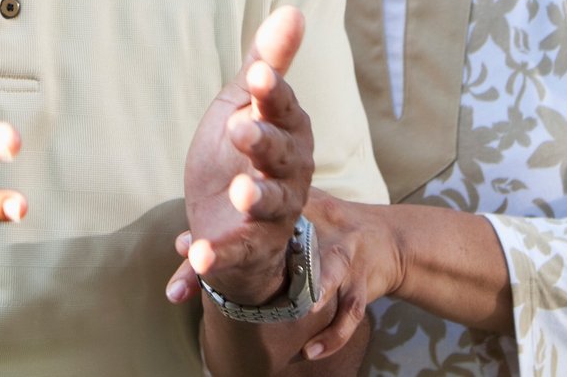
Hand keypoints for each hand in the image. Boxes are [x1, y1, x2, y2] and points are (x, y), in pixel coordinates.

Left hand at [166, 190, 399, 361]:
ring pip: (329, 276)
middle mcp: (317, 233)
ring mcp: (343, 259)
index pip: (253, 222)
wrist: (386, 240)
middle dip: (257, 260)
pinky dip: (332, 335)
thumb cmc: (326, 227)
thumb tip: (180, 243)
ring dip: (315, 290)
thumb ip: (237, 233)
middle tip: (224, 272)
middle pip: (284, 248)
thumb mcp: (288, 221)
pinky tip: (310, 352)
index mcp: (293, 215)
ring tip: (302, 306)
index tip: (183, 250)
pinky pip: (349, 314)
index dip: (218, 239)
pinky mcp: (362, 285)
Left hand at [180, 6, 314, 305]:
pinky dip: (216, 259)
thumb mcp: (246, 106)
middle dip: (264, 143)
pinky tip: (195, 256)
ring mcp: (271, 214)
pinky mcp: (248, 249)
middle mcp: (289, 174)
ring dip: (256, 199)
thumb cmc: (244, 153)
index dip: (272, 93)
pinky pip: (236, 253)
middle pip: (283, 158)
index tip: (256, 75)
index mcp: (288, 133)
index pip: (283, 108)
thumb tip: (293, 9)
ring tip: (239, 192)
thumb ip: (267, 64)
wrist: (237, 223)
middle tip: (238, 128)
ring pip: (271, 207)